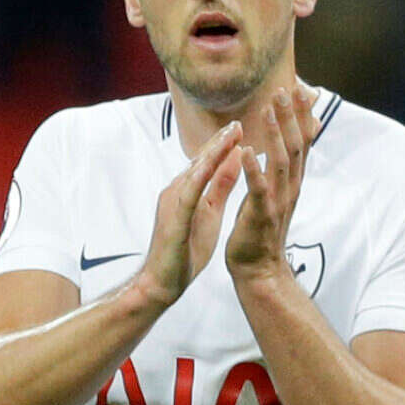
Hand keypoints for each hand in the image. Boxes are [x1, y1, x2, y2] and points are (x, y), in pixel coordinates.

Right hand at [139, 120, 243, 306]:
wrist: (162, 283)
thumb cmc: (186, 249)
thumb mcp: (211, 211)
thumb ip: (220, 185)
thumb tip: (236, 158)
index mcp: (188, 189)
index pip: (207, 161)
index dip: (224, 143)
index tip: (242, 125)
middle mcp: (177, 190)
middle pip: (200, 160)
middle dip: (219, 141)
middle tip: (238, 121)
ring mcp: (173, 203)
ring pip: (194, 172)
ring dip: (211, 152)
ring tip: (228, 136)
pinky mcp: (173, 219)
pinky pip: (188, 195)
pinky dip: (199, 178)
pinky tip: (209, 167)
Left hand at [226, 84, 320, 281]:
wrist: (258, 269)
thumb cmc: (261, 230)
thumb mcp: (275, 194)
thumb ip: (281, 170)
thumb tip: (285, 145)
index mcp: (291, 181)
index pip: (302, 141)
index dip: (301, 115)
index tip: (299, 87)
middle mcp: (290, 188)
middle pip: (296, 145)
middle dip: (291, 115)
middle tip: (285, 88)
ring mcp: (278, 201)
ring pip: (280, 161)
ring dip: (275, 133)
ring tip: (267, 109)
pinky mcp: (261, 215)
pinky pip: (259, 189)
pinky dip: (254, 169)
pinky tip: (248, 151)